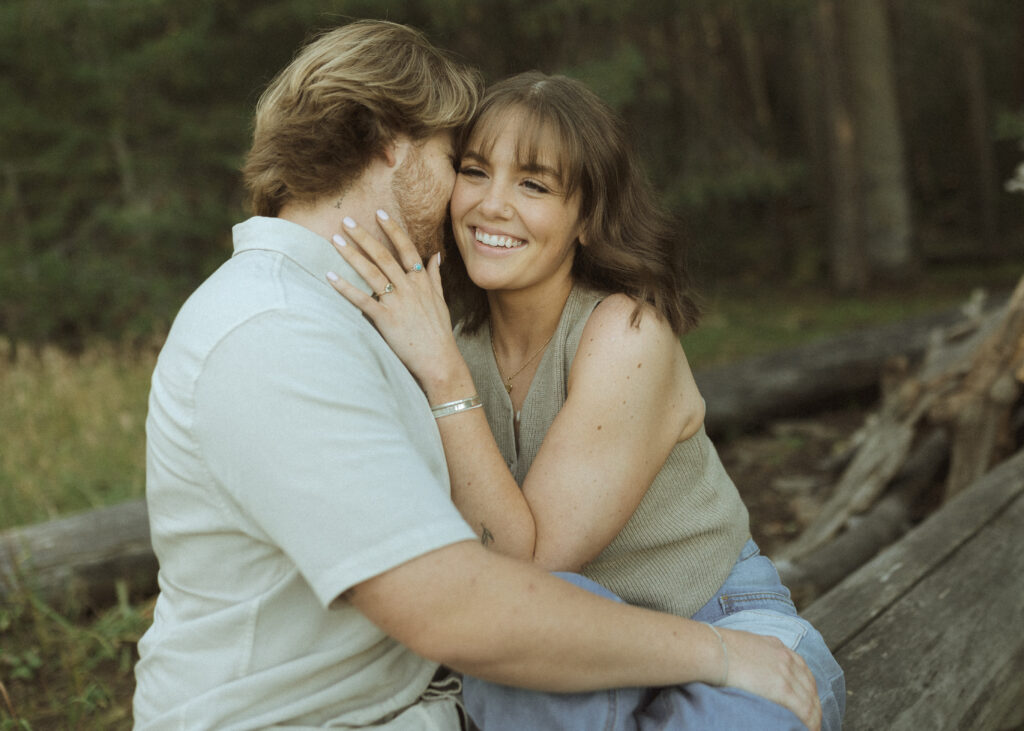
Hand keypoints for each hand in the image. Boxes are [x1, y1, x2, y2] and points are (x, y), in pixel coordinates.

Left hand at [327, 211, 469, 394]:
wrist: (440, 360)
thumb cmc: (439, 333)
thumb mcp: (440, 300)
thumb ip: (435, 277)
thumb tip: (436, 256)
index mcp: (422, 281)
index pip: (406, 248)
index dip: (392, 229)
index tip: (380, 212)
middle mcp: (409, 287)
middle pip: (383, 255)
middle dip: (364, 236)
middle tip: (347, 220)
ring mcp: (397, 302)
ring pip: (371, 272)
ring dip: (351, 254)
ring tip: (335, 240)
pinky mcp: (386, 319)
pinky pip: (361, 299)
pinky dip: (345, 287)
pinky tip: (330, 276)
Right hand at [718, 626, 822, 730]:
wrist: (711, 650)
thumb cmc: (715, 648)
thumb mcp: (740, 645)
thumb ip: (752, 655)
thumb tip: (746, 667)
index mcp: (776, 647)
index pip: (801, 669)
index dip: (804, 688)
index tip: (803, 701)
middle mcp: (786, 658)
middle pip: (809, 686)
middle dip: (811, 705)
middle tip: (809, 721)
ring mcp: (786, 673)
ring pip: (810, 700)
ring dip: (811, 717)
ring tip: (808, 729)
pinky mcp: (782, 689)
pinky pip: (805, 711)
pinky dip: (809, 723)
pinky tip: (807, 730)